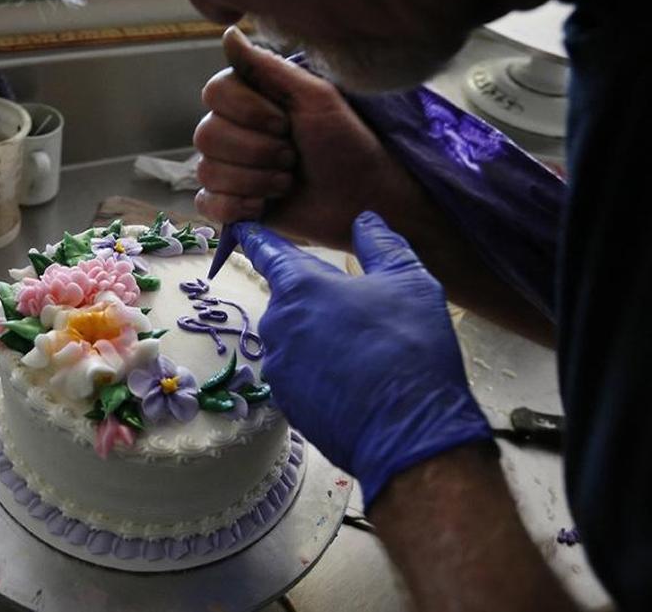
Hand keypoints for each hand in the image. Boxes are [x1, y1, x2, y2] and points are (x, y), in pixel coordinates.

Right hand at [194, 27, 429, 249]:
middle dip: (257, 151)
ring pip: (207, 171)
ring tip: (287, 182)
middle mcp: (232, 131)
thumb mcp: (314, 97)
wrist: (361, 198)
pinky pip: (207, 204)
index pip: (214, 93)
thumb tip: (228, 34)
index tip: (286, 123)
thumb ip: (267, 67)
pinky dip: (236, 206)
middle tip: (292, 156)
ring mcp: (229, 169)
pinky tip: (263, 206)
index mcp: (248, 99)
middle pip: (206, 135)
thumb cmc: (345, 143)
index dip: (248, 112)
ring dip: (255, 180)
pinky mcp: (231, 205)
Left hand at [237, 211, 493, 506]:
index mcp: (300, 286)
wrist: (408, 430)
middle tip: (360, 309)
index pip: (267, 250)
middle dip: (316, 298)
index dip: (256, 236)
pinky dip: (321, 372)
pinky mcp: (288, 403)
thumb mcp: (409, 281)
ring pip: (295, 337)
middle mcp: (278, 324)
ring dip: (319, 336)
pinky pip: (301, 374)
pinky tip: (355, 379)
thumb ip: (382, 244)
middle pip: (290, 298)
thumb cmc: (409, 345)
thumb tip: (366, 220)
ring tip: (365, 349)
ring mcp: (279, 367)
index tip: (241, 226)